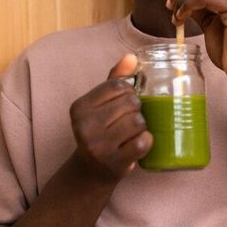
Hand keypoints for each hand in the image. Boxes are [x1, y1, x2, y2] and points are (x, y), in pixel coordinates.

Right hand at [69, 54, 151, 179]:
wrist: (91, 170)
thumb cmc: (100, 130)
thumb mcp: (101, 104)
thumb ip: (115, 80)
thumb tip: (131, 56)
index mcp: (79, 107)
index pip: (119, 86)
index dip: (130, 92)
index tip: (124, 103)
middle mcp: (84, 126)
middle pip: (131, 103)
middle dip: (137, 110)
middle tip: (129, 120)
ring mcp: (98, 146)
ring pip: (139, 122)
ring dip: (142, 126)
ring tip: (131, 133)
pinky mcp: (113, 162)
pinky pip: (143, 143)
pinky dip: (146, 142)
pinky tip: (138, 144)